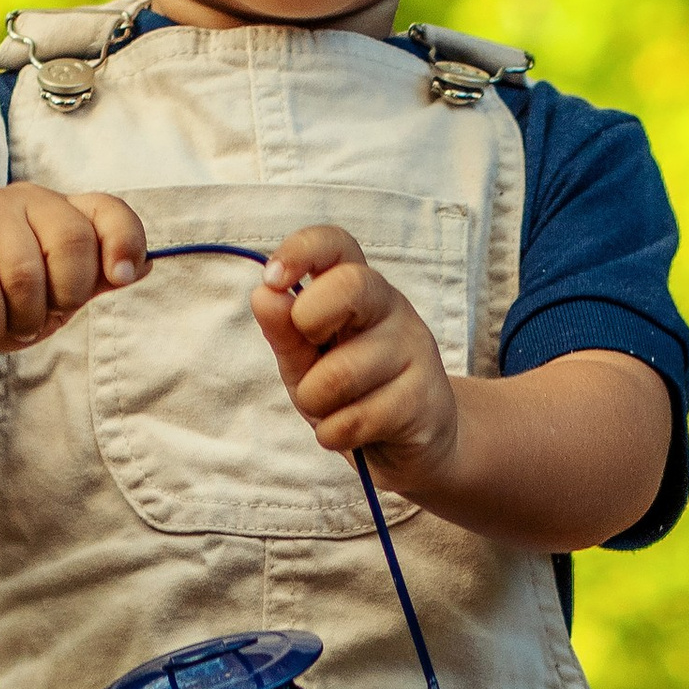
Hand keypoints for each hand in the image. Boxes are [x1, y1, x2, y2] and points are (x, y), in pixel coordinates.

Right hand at [0, 185, 147, 361]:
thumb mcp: (54, 297)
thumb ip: (94, 279)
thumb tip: (143, 265)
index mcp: (59, 211)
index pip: (109, 211)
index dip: (124, 242)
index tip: (120, 277)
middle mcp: (25, 200)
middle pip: (73, 243)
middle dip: (63, 296)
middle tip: (38, 313)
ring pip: (26, 275)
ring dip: (20, 318)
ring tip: (4, 319)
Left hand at [252, 224, 458, 495]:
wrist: (408, 444)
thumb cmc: (350, 392)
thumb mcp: (305, 360)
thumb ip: (284, 331)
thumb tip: (264, 295)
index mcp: (358, 288)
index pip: (337, 244)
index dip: (301, 250)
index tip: (273, 279)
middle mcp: (391, 308)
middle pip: (351, 286)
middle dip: (308, 322)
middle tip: (312, 350)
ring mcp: (414, 350)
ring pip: (340, 372)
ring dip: (315, 400)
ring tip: (329, 407)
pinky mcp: (424, 399)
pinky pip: (357, 419)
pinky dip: (334, 433)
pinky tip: (346, 432)